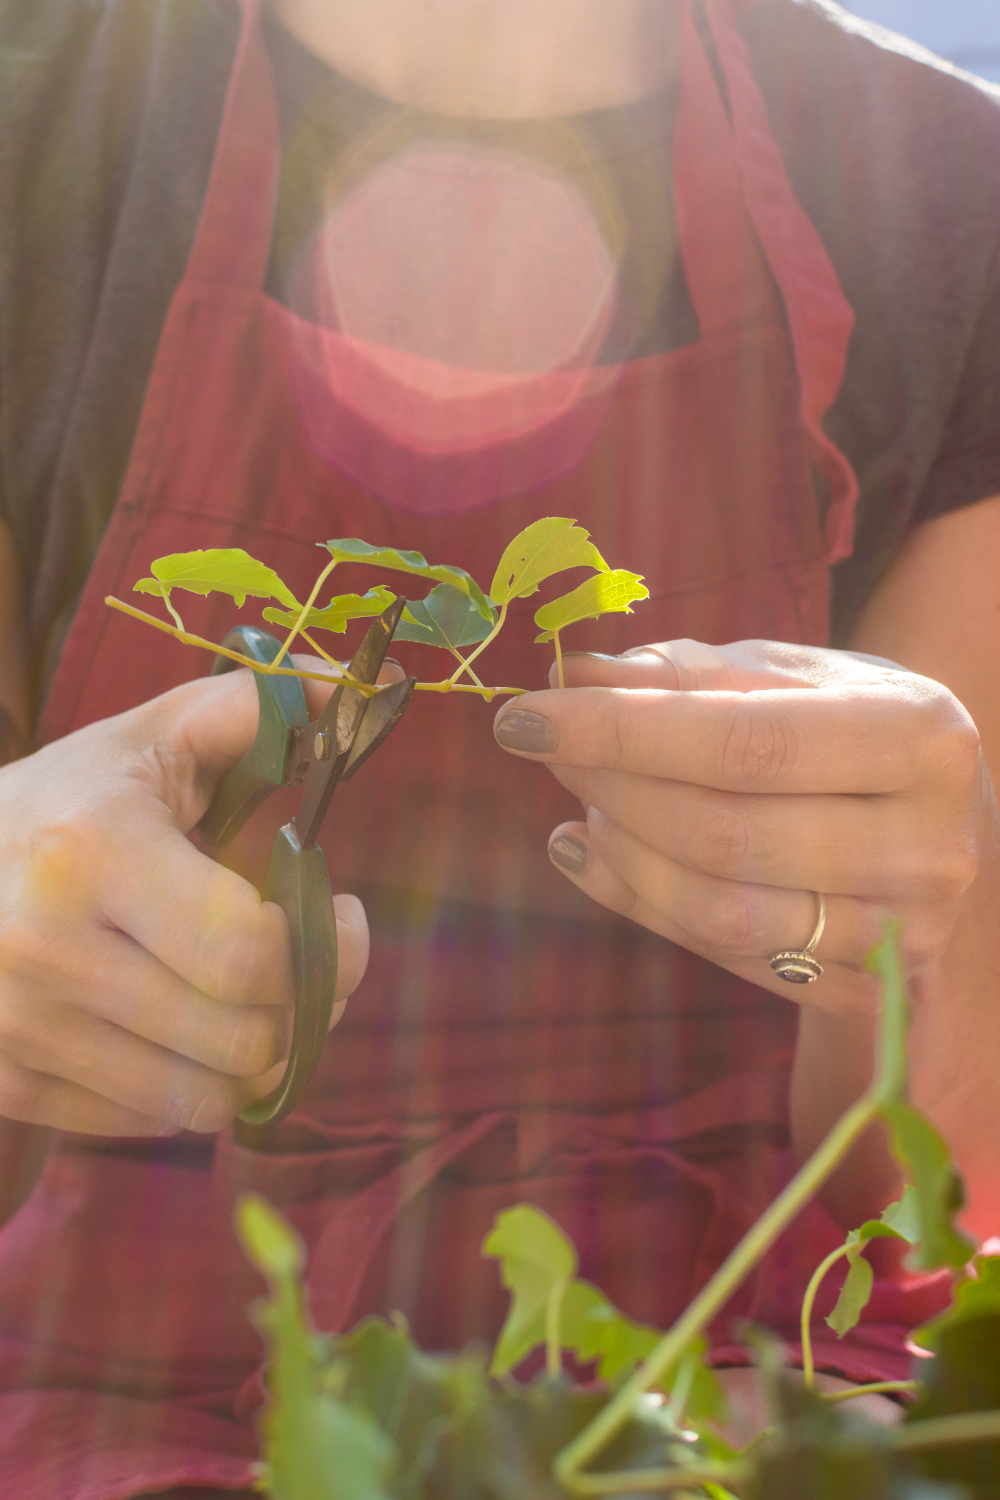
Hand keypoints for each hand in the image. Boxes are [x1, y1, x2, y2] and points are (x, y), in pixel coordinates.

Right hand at [0, 657, 380, 1136]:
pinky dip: (193, 1084)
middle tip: (320, 968)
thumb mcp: (149, 737)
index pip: (248, 953)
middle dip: (311, 1008)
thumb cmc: (63, 800)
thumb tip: (368, 685)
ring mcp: (20, 1029)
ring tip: (262, 998)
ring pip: (204, 1100)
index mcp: (91, 851)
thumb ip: (256, 708)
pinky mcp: (9, 1084)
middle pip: (240, 1039)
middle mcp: (46, 950)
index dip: (328, 949)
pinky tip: (190, 1025)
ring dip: (260, 1056)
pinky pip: (148, 1122)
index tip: (343, 912)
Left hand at [493, 639, 985, 1012]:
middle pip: (724, 836)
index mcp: (921, 739)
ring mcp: (903, 933)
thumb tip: (576, 672)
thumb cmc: (852, 727)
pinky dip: (639, 903)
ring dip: (621, 855)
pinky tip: (593, 857)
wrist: (937, 822)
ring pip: (719, 914)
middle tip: (549, 752)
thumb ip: (688, 674)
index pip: (747, 745)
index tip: (523, 716)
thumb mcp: (790, 676)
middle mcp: (929, 846)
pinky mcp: (867, 992)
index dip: (622, 733)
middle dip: (611, 789)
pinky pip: (724, 957)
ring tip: (581, 806)